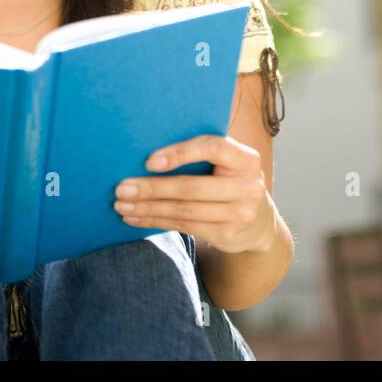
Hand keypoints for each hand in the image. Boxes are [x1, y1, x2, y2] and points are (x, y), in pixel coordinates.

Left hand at [114, 135, 275, 254]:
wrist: (259, 222)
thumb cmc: (231, 181)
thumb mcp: (230, 164)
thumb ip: (204, 154)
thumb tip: (149, 146)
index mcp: (247, 159)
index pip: (213, 148)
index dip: (180, 153)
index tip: (149, 161)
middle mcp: (247, 186)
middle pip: (191, 187)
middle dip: (152, 188)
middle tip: (122, 188)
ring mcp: (238, 214)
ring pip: (183, 210)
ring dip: (148, 208)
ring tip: (122, 204)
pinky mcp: (225, 234)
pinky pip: (183, 226)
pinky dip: (155, 221)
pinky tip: (135, 218)